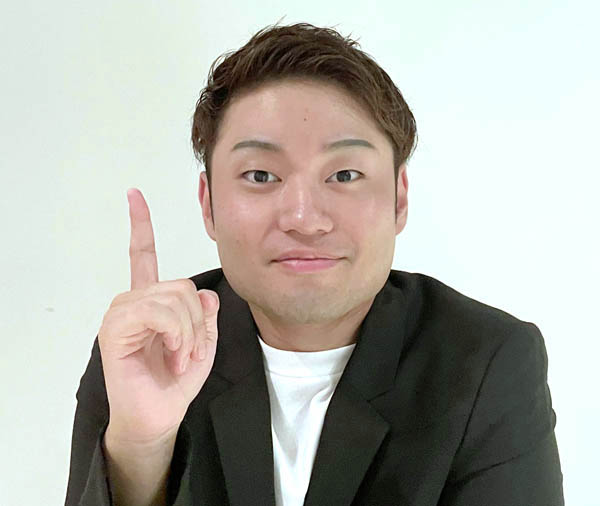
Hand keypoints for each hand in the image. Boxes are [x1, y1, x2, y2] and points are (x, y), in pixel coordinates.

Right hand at [98, 188, 218, 443]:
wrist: (157, 416)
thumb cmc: (175, 381)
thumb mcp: (203, 344)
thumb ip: (206, 316)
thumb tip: (206, 294)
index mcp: (152, 301)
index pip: (144, 256)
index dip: (141, 225)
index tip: (134, 194)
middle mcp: (134, 301)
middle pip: (182, 285)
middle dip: (197, 321)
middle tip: (190, 350)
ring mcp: (122, 313)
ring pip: (174, 297)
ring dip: (188, 331)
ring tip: (180, 356)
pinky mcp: (116, 329)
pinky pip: (157, 312)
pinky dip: (176, 334)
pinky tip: (172, 354)